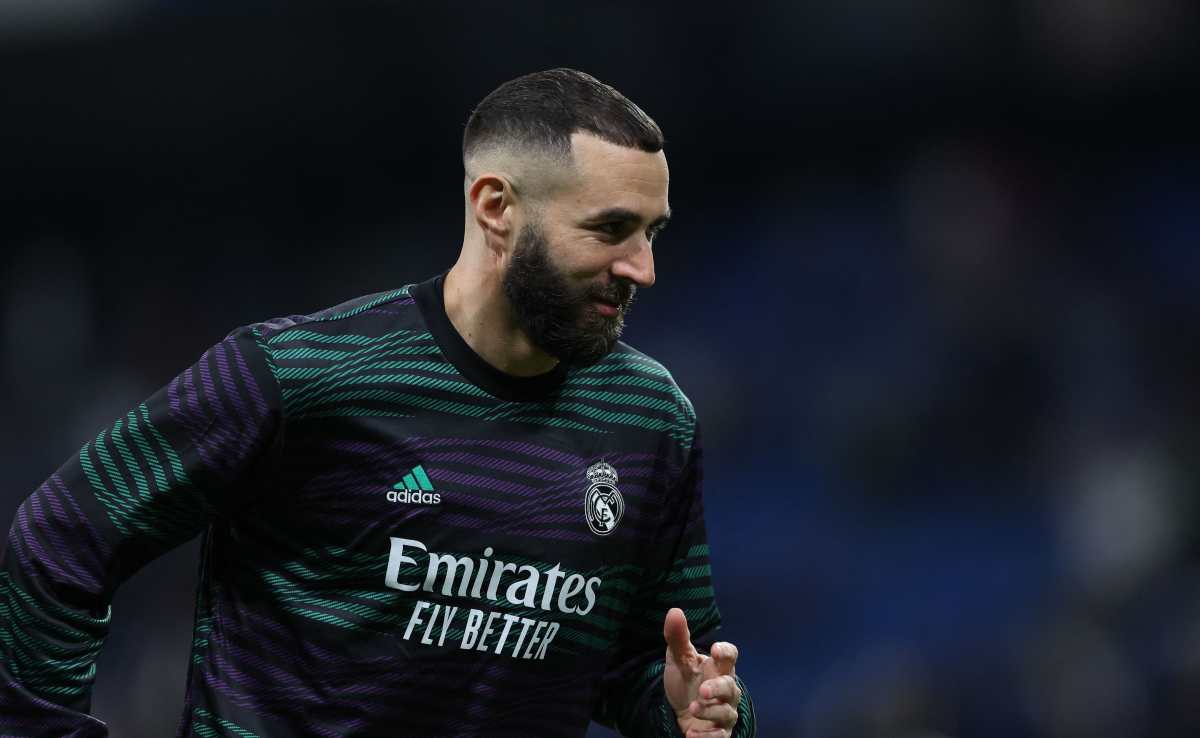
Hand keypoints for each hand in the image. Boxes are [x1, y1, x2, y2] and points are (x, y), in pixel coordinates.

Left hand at [663, 607, 741, 737]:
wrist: (681, 711)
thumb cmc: (686, 680)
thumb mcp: (678, 659)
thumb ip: (677, 637)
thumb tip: (674, 611)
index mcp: (718, 667)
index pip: (730, 657)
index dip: (727, 653)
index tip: (717, 650)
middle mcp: (726, 690)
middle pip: (730, 687)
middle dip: (718, 688)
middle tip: (703, 690)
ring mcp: (725, 712)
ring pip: (726, 713)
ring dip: (711, 712)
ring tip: (693, 708)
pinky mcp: (720, 732)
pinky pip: (720, 736)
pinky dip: (708, 736)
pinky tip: (692, 735)